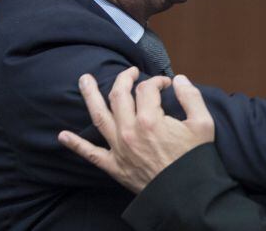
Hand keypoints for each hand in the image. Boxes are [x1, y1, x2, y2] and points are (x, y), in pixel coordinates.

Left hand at [58, 67, 214, 192]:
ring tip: (84, 80)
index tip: (166, 84)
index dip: (157, 81)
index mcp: (151, 119)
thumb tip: (179, 80)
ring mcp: (119, 148)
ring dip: (90, 96)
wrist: (186, 195)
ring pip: (99, 116)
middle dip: (124, 78)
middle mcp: (130, 131)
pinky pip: (90, 154)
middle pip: (119, 95)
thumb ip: (191, 97)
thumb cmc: (195, 159)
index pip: (147, 88)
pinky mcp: (114, 165)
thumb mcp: (203, 124)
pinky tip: (62, 136)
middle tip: (130, 71)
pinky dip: (75, 145)